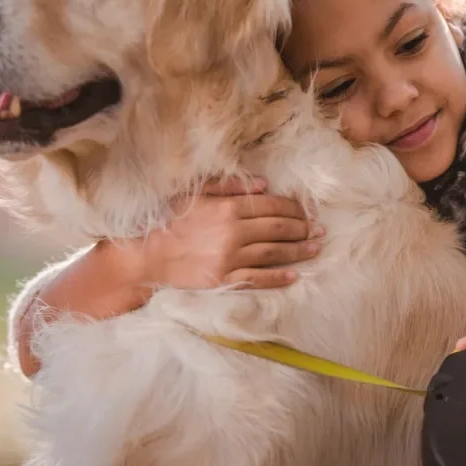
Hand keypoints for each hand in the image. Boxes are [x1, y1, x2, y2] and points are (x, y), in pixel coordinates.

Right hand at [129, 176, 322, 290]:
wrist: (147, 254)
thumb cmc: (170, 220)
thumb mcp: (197, 194)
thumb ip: (230, 187)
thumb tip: (264, 185)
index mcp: (228, 208)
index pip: (271, 206)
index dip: (294, 209)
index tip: (307, 211)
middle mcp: (233, 232)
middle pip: (278, 229)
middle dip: (302, 228)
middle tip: (319, 229)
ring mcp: (230, 258)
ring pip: (273, 253)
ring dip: (298, 250)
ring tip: (315, 248)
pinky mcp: (224, 280)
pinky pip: (258, 279)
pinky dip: (278, 277)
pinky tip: (294, 275)